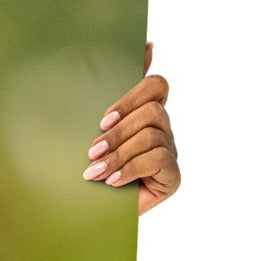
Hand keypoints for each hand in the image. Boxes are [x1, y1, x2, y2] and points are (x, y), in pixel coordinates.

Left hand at [83, 42, 178, 213]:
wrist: (87, 212)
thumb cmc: (88, 166)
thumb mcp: (90, 129)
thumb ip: (106, 93)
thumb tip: (141, 48)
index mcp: (144, 112)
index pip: (156, 85)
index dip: (133, 95)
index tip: (104, 118)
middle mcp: (162, 129)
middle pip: (153, 110)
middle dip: (118, 131)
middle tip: (93, 150)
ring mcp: (170, 152)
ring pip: (152, 135)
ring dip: (119, 153)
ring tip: (95, 171)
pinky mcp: (172, 176)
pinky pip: (158, 159)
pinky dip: (130, 169)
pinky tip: (112, 182)